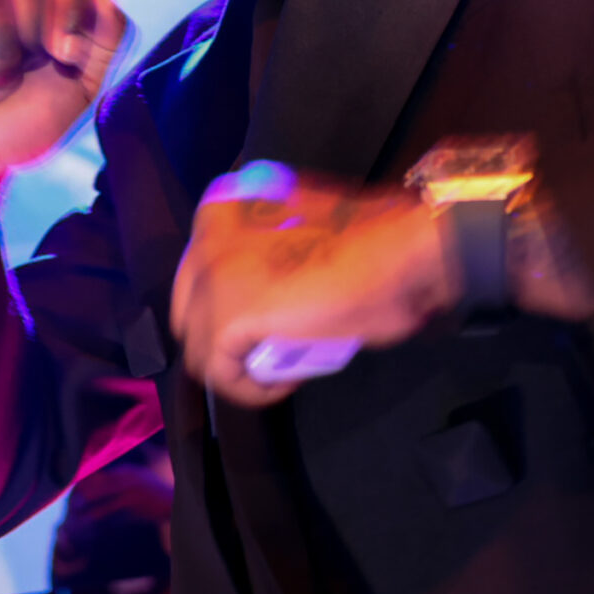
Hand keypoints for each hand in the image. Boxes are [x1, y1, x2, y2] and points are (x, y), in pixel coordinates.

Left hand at [171, 162, 457, 406]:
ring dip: (241, 366)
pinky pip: (220, 374)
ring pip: (200, 347)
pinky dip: (251, 389)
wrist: (401, 251)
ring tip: (285, 369)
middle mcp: (208, 232)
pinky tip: (284, 384)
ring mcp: (212, 274)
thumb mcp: (305, 229)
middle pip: (192, 311)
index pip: (202, 275)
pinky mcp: (226, 317)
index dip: (234, 306)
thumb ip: (271, 246)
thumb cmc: (374, 242)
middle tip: (274, 349)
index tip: (272, 321)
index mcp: (225, 204)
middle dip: (227, 338)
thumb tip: (267, 285)